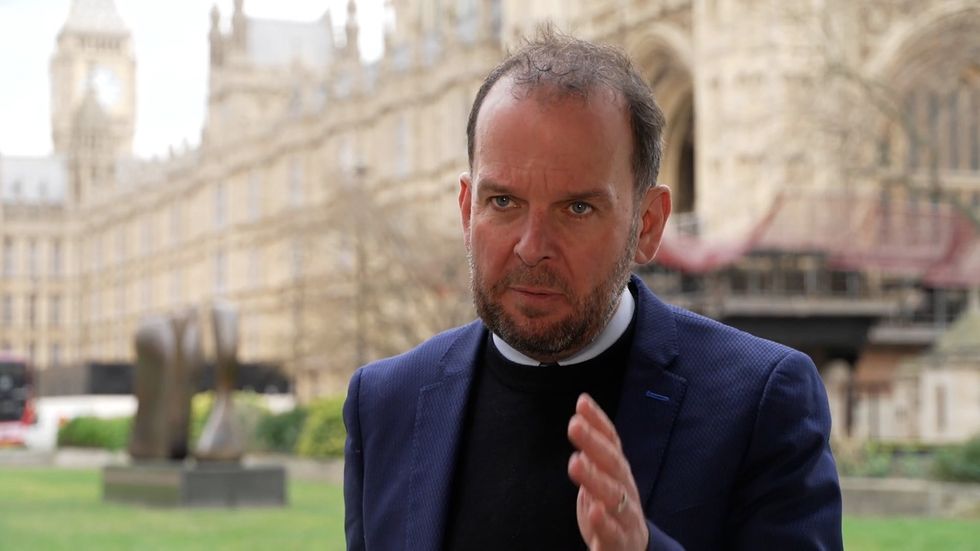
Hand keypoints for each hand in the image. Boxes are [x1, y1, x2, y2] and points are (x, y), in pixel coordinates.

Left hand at [568, 393, 648, 550]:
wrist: (633, 549)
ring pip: (613, 495)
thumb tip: (579, 417)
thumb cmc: (612, 508)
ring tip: (575, 462)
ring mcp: (625, 514)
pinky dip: (605, 521)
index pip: (611, 441)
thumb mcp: (603, 476)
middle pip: (612, 463)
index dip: (598, 421)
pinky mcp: (620, 541)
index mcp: (618, 471)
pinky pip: (614, 531)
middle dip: (593, 443)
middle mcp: (625, 487)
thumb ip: (593, 452)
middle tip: (574, 425)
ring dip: (595, 478)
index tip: (582, 403)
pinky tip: (594, 510)